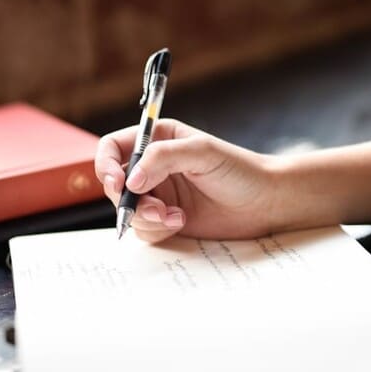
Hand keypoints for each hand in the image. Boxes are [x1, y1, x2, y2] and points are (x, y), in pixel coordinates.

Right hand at [94, 119, 279, 242]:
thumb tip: (130, 181)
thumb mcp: (202, 153)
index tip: (118, 183)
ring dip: (147, 218)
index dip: (106, 166)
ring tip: (175, 217)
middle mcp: (153, 168)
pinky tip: (181, 223)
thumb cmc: (239, 170)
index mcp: (157, 141)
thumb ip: (162, 158)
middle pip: (116, 185)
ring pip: (129, 211)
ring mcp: (159, 196)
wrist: (264, 203)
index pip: (113, 149)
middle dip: (130, 201)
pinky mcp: (166, 220)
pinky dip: (158, 230)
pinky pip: (145, 230)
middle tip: (155, 208)